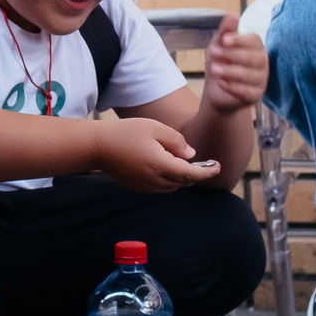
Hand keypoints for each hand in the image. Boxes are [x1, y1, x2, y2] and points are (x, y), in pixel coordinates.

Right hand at [90, 115, 218, 191]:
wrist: (97, 147)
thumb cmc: (126, 132)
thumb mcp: (155, 128)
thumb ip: (176, 141)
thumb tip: (190, 156)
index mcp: (161, 165)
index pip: (191, 174)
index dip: (207, 171)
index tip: (218, 166)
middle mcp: (155, 180)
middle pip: (184, 182)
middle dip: (197, 174)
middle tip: (207, 164)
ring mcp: (145, 186)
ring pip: (173, 186)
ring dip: (183, 178)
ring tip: (187, 164)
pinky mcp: (138, 187)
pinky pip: (161, 187)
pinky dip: (170, 180)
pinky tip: (168, 167)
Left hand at [198, 14, 266, 113]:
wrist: (217, 91)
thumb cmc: (221, 63)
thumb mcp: (219, 45)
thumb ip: (225, 32)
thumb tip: (232, 16)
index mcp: (255, 47)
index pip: (254, 41)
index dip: (240, 40)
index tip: (224, 40)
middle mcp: (262, 62)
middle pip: (255, 58)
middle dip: (232, 55)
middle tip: (213, 53)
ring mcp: (261, 80)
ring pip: (251, 75)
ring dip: (230, 71)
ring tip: (214, 69)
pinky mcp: (255, 95)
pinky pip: (248, 92)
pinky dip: (233, 87)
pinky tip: (221, 83)